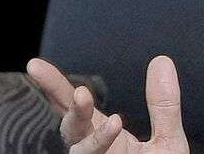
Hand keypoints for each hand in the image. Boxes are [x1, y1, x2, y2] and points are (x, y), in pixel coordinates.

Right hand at [26, 55, 189, 153]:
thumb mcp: (168, 138)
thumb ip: (163, 104)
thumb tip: (161, 60)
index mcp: (103, 134)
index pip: (74, 107)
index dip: (54, 85)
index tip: (36, 64)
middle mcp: (93, 152)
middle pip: (69, 128)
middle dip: (70, 110)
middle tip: (79, 92)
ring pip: (81, 153)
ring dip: (93, 138)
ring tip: (113, 119)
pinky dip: (102, 146)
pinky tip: (116, 128)